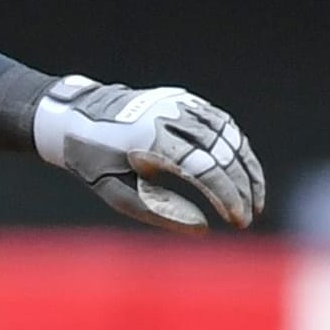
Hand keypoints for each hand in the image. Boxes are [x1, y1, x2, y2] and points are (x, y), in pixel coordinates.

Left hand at [33, 75, 263, 231]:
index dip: (226, 196)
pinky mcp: (185, 102)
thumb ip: (159, 211)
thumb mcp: (116, 194)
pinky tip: (244, 172)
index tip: (237, 221)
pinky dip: (237, 149)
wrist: (76, 119)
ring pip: (229, 136)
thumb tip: (202, 228)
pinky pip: (222, 124)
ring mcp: (180, 105)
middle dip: (242, 187)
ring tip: (254, 200)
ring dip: (247, 168)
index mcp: (151, 140)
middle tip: (248, 219)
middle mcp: (170, 116)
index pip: (204, 169)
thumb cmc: (94, 163)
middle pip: (223, 152)